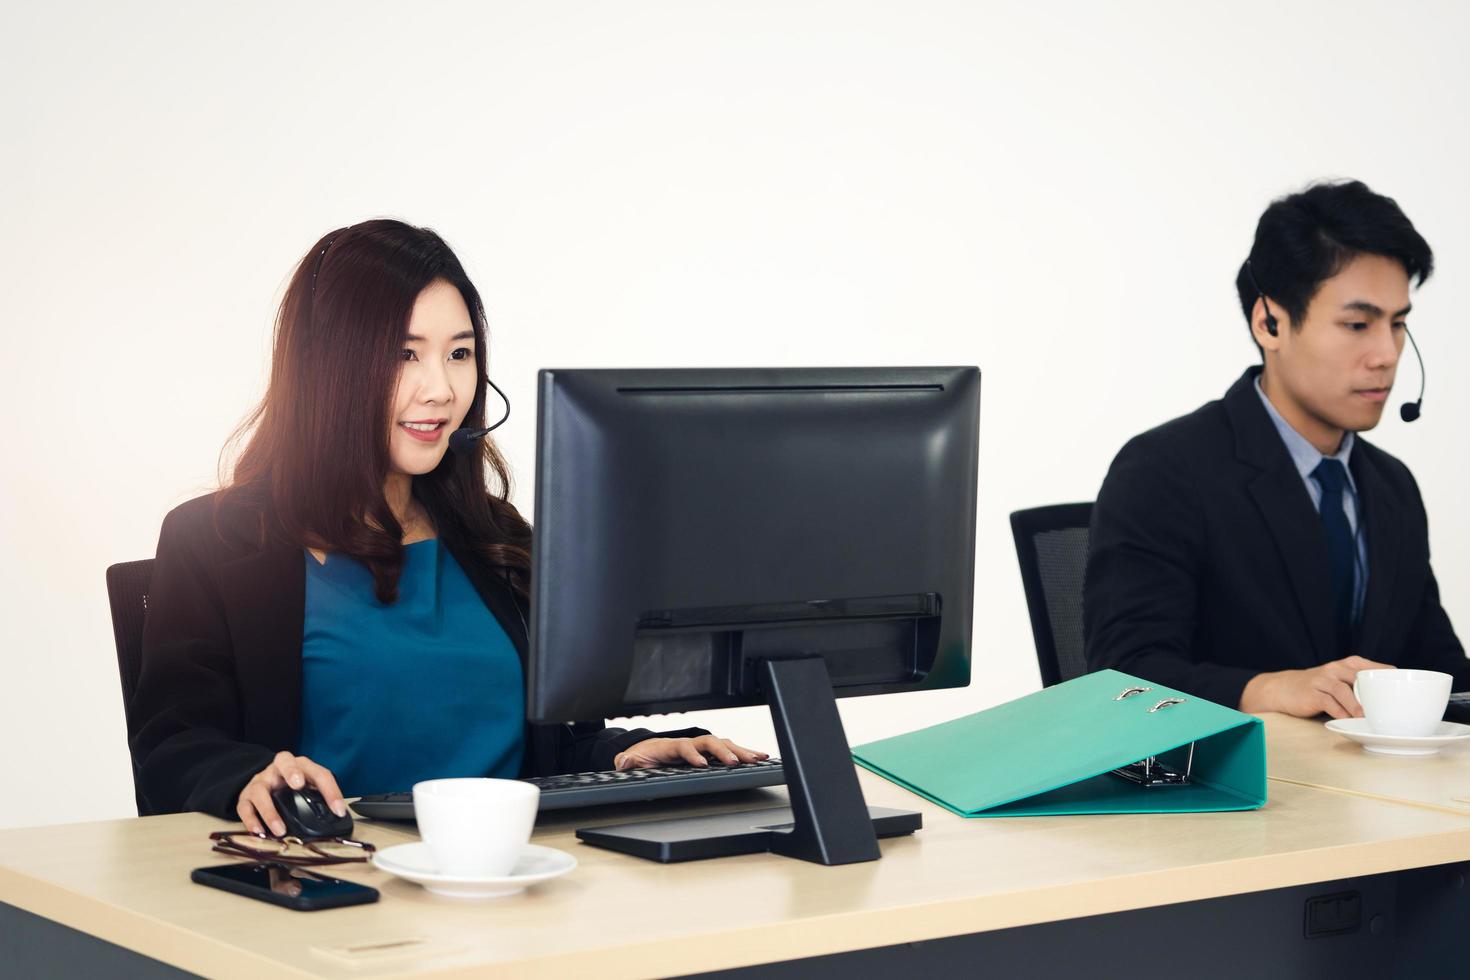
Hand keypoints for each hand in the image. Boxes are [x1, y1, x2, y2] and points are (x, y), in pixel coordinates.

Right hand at [236, 751, 346, 836]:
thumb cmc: (290, 786)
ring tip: (280, 830)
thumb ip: (318, 796)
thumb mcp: (307, 786)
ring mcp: (260, 781)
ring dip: (270, 811)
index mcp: (301, 765)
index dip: (330, 791)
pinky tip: (259, 832)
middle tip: (298, 785)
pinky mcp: (245, 796)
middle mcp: (278, 769)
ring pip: (260, 790)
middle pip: (284, 760)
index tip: (338, 810)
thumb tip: (336, 817)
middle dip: (292, 771)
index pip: (319, 773)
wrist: (264, 783)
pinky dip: (251, 821)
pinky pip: (244, 807)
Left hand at [614, 735, 768, 769]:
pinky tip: (759, 757)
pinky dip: (744, 753)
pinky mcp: (708, 753)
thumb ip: (626, 761)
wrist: (646, 750)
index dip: (692, 754)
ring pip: (723, 744)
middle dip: (724, 751)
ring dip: (741, 750)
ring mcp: (700, 747)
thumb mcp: (630, 760)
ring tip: (758, 758)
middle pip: (710, 742)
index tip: (701, 764)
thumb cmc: (642, 756)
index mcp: (670, 746)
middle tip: (736, 763)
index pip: (683, 746)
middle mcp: (689, 743)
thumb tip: (622, 760)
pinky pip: (728, 750)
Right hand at [1239, 656, 1394, 718]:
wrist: (1284, 688)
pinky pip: (1330, 704)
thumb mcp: (1342, 681)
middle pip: (1363, 679)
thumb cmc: (1320, 688)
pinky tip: (1347, 721)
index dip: (1394, 681)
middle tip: (1393, 710)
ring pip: (1346, 692)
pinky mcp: (1313, 693)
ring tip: (1368, 718)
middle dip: (1378, 695)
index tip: (1409, 696)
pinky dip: (1341, 714)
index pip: (1379, 669)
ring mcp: (1324, 680)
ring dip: (1358, 707)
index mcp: (1350, 664)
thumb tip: (1395, 704)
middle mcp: (1337, 668)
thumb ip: (1364, 687)